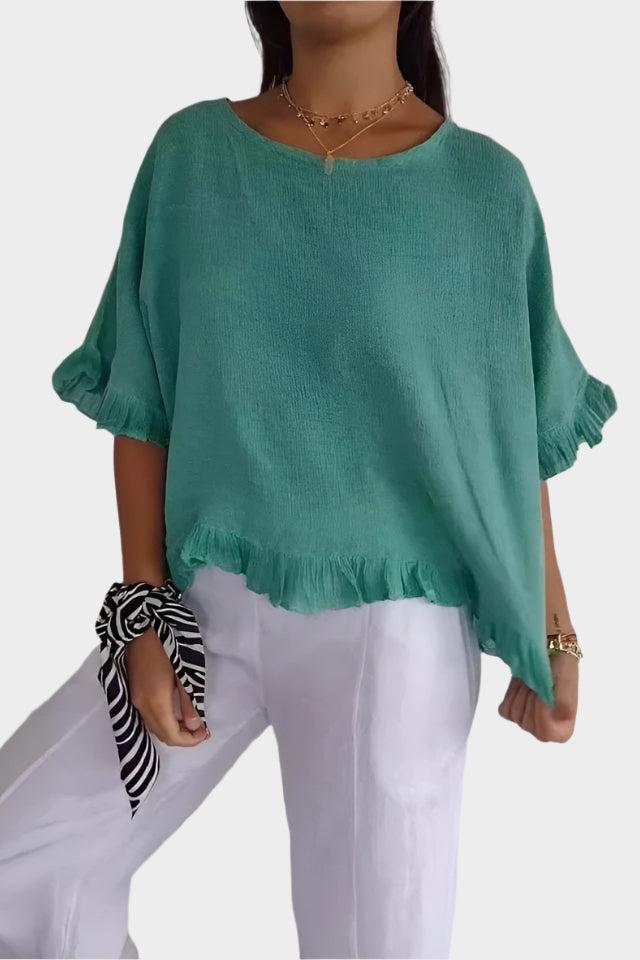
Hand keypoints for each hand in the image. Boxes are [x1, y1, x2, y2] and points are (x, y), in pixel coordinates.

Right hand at [125, 628, 209, 746]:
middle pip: (162, 736)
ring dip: (172, 730)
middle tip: (200, 729)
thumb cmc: (165, 648)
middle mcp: (142, 707)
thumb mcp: (183, 674)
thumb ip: (188, 703)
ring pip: (154, 728)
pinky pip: (148, 718)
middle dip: (183, 738)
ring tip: (190, 721)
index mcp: (156, 703)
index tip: (205, 733)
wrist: (138, 630)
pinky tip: (174, 713)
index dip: (190, 741)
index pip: (172, 736)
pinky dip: (163, 722)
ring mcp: (135, 701)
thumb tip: (196, 726)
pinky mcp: (133, 694)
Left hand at [498, 651, 578, 741]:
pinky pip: (505, 710)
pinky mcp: (513, 712)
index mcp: (562, 731)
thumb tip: (562, 715)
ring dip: (521, 694)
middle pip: (526, 723)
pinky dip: (512, 694)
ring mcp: (526, 723)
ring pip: (514, 715)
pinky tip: (523, 685)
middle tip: (540, 685)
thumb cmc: (561, 669)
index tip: (546, 694)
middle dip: (530, 699)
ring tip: (533, 684)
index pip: (544, 731)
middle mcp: (545, 732)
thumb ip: (565, 701)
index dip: (541, 710)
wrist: (549, 656)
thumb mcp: (567, 682)